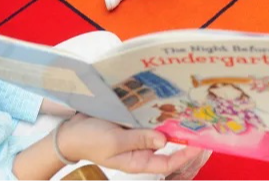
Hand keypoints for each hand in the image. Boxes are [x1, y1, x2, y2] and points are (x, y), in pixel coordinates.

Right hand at [58, 114, 204, 174]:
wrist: (70, 132)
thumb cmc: (89, 140)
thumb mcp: (115, 142)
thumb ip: (139, 140)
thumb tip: (164, 141)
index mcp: (136, 161)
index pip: (167, 163)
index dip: (184, 155)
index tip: (198, 143)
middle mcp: (139, 150)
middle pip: (166, 148)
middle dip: (182, 138)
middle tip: (199, 124)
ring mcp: (135, 137)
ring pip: (159, 133)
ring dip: (171, 125)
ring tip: (188, 114)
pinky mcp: (130, 125)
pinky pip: (148, 122)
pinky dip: (157, 116)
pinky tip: (166, 106)